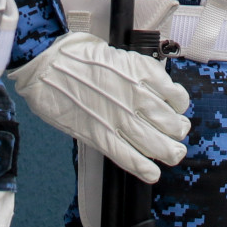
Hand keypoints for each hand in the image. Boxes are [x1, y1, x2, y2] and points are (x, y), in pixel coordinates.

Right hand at [7, 32, 190, 182]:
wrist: (46, 64)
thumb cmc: (76, 54)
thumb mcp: (116, 53)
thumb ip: (134, 72)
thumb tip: (147, 88)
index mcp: (141, 72)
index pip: (176, 96)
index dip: (180, 106)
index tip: (177, 108)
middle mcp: (136, 95)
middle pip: (171, 123)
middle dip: (179, 132)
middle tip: (178, 134)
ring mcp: (120, 118)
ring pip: (157, 144)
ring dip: (169, 152)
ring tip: (173, 154)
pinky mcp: (101, 135)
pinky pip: (129, 157)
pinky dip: (144, 168)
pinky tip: (152, 173)